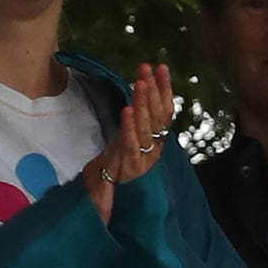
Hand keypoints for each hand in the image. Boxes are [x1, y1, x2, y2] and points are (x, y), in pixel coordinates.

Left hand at [82, 63, 174, 225]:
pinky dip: (130, 127)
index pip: (164, 111)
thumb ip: (135, 126)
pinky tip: (128, 109)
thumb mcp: (126, 146)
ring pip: (146, 127)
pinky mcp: (128, 167)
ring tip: (140, 81)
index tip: (160, 67)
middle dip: (154, 90)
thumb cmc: (114, 171)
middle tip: (148, 67)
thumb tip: (138, 94)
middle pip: (157, 116)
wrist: (103, 201)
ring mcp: (142, 157)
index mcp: (155, 142)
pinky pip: (130, 144)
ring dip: (144, 103)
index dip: (164, 89)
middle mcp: (153, 148)